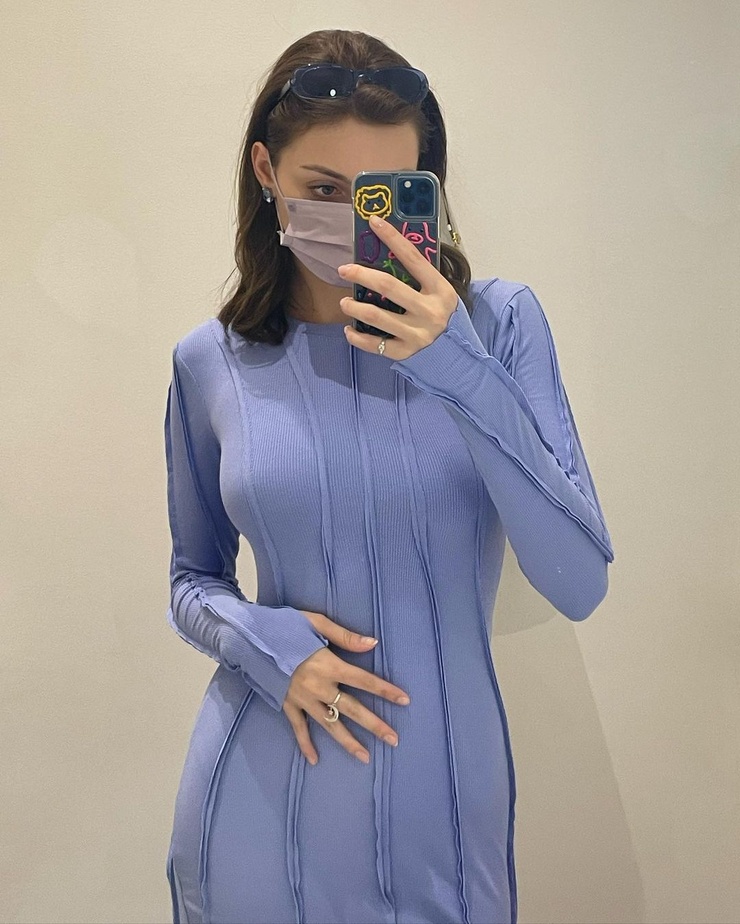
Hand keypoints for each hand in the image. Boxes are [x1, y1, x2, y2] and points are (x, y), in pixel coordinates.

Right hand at [283, 610, 410, 765]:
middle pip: (352, 709)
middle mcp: (318, 686)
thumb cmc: (283, 626)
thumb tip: (372, 643)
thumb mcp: (315, 622)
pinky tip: (315, 760)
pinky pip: (298, 728)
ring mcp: (302, 699)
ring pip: (330, 725)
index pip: (364, 680)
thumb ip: (345, 635)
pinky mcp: (286, 705)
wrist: (248, 638)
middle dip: (374, 724)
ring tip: (365, 757)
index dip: (385, 690)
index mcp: (328, 664)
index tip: (404, 700)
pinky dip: (305, 744)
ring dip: (348, 742)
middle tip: (394, 739)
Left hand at [336, 213, 458, 359]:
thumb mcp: (442, 294)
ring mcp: (417, 334)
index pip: (413, 258)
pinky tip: (349, 330)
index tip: (374, 222)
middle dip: (361, 274)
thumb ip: (422, 279)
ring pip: (376, 316)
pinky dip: (357, 337)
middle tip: (344, 270)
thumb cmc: (446, 319)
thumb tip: (390, 254)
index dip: (392, 238)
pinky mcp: (406, 353)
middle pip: (388, 286)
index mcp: (440, 290)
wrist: (460, 357)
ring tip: (345, 303)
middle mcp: (429, 311)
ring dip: (354, 307)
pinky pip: (375, 344)